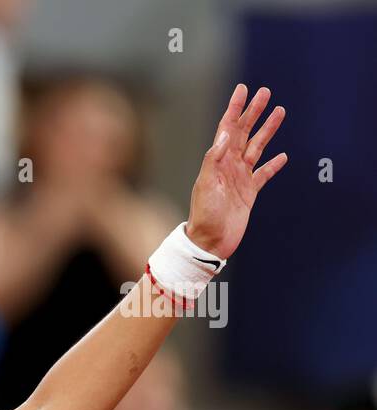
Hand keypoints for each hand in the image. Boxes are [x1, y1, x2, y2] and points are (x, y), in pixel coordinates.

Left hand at [186, 84, 287, 258]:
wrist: (210, 242)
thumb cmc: (204, 215)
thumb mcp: (206, 184)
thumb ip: (214, 159)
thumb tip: (224, 133)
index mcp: (217, 161)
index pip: (227, 128)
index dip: (235, 108)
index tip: (243, 89)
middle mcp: (229, 166)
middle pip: (244, 132)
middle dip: (254, 112)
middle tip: (265, 92)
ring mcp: (240, 178)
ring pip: (257, 148)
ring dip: (267, 130)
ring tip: (279, 112)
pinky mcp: (249, 192)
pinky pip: (264, 174)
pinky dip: (273, 164)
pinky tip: (282, 156)